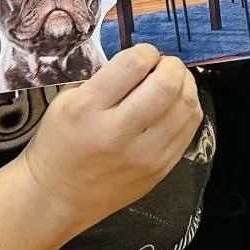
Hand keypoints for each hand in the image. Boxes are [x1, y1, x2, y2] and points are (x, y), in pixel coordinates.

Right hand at [22, 44, 202, 225]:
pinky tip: (175, 104)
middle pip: (167, 84)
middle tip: (164, 65)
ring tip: (173, 81)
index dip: (146, 51)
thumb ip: (104, 79)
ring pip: (186, 106)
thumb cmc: (59, 144)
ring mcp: (144, 155)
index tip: (144, 54)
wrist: (59, 197)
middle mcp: (117, 133)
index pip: (133, 64)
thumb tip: (143, 60)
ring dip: (185, 84)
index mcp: (87, 109)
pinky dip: (187, 109)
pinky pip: (190, 129)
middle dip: (172, 65)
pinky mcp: (161, 169)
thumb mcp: (66, 102)